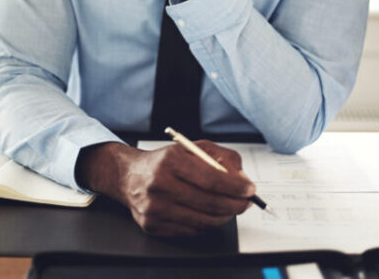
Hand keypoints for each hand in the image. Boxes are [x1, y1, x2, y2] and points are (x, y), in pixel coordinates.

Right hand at [76, 141, 254, 235]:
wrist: (129, 176)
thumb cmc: (164, 161)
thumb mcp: (190, 148)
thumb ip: (220, 156)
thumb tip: (241, 178)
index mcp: (169, 161)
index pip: (211, 179)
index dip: (234, 187)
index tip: (249, 190)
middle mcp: (159, 184)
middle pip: (209, 203)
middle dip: (235, 204)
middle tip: (246, 202)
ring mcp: (154, 208)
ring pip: (203, 221)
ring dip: (224, 217)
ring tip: (230, 208)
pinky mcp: (152, 225)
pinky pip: (190, 231)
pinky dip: (206, 224)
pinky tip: (208, 214)